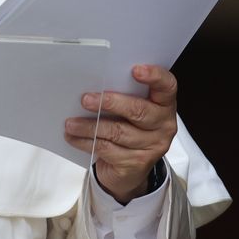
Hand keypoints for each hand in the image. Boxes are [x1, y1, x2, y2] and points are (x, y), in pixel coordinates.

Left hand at [64, 65, 177, 203]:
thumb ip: (122, 93)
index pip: (167, 86)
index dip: (155, 76)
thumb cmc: (128, 128)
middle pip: (138, 111)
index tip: (136, 70)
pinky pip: (107, 149)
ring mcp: (152, 147)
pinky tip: (73, 137)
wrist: (130, 169)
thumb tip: (94, 81)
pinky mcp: (136, 164)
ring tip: (71, 123)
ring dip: (90, 126)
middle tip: (86, 99)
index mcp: (164, 105)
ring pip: (118, 132)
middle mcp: (163, 125)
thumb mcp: (130, 109)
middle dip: (110, 103)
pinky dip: (86, 142)